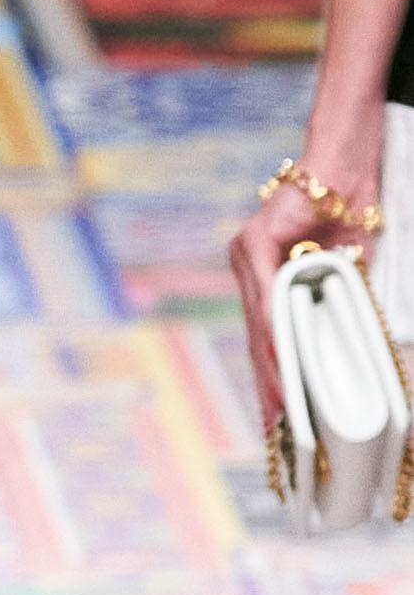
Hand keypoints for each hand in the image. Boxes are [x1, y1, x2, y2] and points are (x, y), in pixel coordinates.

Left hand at [230, 150, 380, 430]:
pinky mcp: (256, 241)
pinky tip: (279, 357)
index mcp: (268, 279)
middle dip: (269, 389)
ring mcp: (248, 255)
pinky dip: (273, 328)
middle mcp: (250, 269)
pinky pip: (266, 295)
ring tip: (282, 408)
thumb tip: (342, 349)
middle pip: (257, 342)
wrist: (345, 159)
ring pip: (258, 325)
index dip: (273, 383)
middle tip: (278, 435)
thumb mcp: (346, 269)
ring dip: (271, 368)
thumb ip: (337, 304)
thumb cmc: (347, 209)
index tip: (281, 424)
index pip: (267, 342)